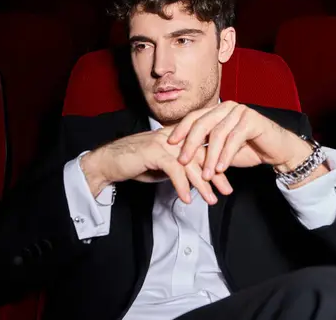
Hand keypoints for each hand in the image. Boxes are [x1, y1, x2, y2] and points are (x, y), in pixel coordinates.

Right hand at [80, 127, 232, 204]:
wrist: (108, 162)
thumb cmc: (134, 163)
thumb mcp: (161, 165)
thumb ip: (178, 168)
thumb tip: (196, 179)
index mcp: (176, 137)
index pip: (202, 149)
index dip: (216, 163)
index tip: (226, 180)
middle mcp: (172, 136)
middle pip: (201, 155)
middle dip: (215, 174)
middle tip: (227, 190)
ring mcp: (163, 142)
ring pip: (190, 164)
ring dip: (202, 184)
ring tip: (211, 199)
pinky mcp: (154, 151)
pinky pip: (174, 170)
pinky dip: (182, 186)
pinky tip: (187, 198)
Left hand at [167, 101, 314, 180]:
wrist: (277, 151)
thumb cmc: (249, 149)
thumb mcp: (222, 150)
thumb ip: (206, 149)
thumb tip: (182, 157)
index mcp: (218, 110)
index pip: (194, 117)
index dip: (181, 130)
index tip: (169, 144)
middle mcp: (228, 107)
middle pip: (202, 123)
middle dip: (190, 143)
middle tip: (182, 161)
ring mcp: (240, 111)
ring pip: (217, 134)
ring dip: (210, 157)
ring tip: (206, 175)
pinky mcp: (252, 120)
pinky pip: (233, 139)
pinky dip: (225, 156)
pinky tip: (220, 169)